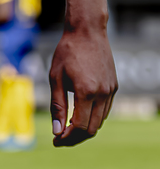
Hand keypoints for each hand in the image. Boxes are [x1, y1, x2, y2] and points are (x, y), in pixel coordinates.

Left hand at [49, 27, 117, 146]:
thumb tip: (56, 130)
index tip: (56, 140)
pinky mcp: (114, 86)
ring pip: (100, 121)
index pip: (79, 126)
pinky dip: (94, 116)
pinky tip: (81, 112)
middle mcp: (102, 93)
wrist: (87, 30)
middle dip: (75, 137)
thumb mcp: (55, 77)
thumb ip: (57, 105)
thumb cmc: (67, 51)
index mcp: (86, 91)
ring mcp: (110, 90)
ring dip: (85, 128)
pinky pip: (105, 109)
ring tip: (68, 126)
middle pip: (91, 128)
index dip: (67, 137)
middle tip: (61, 137)